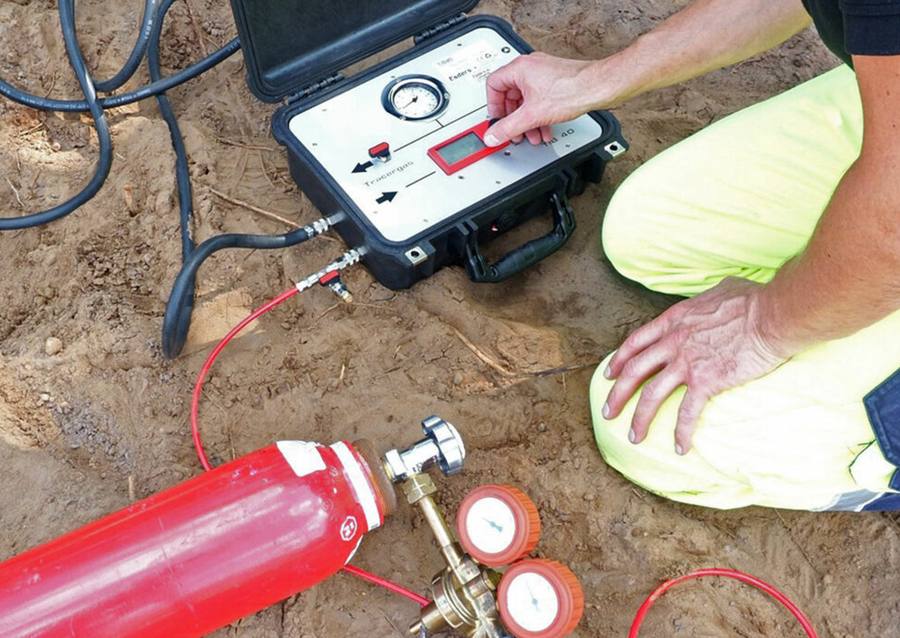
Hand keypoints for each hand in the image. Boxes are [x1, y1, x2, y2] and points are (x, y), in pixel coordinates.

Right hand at [484, 52, 607, 146]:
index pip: (493, 85)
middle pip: (510, 95)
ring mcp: (543, 73)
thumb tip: (492, 135)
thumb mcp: (532, 115)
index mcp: (519, 68)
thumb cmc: (571, 90)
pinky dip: (539, 115)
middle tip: (514, 131)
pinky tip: (544, 129)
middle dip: (513, 118)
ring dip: (527, 120)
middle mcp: (530, 67)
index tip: (496, 120)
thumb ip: (508, 127)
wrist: (597, 87)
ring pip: (526, 100)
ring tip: (531, 135)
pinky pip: (539, 99)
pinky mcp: (555, 81)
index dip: (493, 106)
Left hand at [603, 277, 794, 454]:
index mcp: (674, 321)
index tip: (609, 374)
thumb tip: (715, 295)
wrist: (771, 315)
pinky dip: (681, 432)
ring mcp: (687, 363)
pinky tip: (679, 447)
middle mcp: (673, 342)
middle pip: (635, 371)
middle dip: (617, 394)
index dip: (619, 360)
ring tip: (634, 437)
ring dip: (640, 418)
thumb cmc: (752, 299)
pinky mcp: (706, 381)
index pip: (636, 342)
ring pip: (652, 395)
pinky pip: (687, 412)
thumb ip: (707, 298)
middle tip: (608, 412)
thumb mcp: (719, 289)